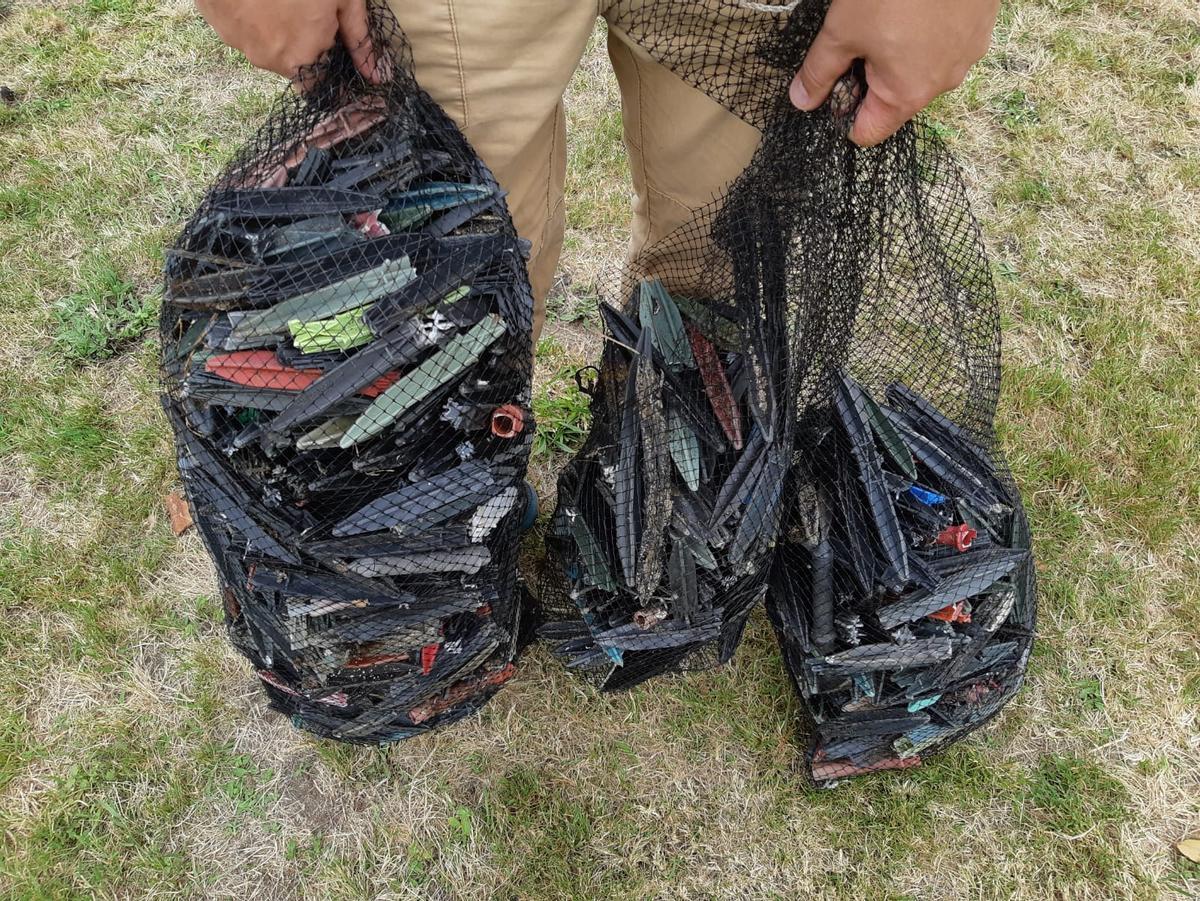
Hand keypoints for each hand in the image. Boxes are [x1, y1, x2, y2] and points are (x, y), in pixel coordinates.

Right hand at [195, 0, 384, 83]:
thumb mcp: (343, 0)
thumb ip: (359, 40)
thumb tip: (378, 77)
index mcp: (304, 59)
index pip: (318, 83)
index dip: (325, 62)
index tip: (328, 42)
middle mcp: (270, 60)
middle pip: (291, 63)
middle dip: (300, 42)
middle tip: (303, 8)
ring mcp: (239, 43)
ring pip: (264, 45)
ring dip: (273, 28)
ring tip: (279, 0)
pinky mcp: (217, 24)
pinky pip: (240, 28)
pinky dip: (249, 16)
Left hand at [789, 0, 999, 146]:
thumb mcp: (842, 31)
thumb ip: (819, 71)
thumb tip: (801, 100)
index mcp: (907, 94)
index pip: (869, 132)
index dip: (843, 115)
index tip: (833, 87)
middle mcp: (944, 83)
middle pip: (895, 100)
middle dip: (871, 77)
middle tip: (859, 39)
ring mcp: (968, 53)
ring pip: (922, 69)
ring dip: (902, 53)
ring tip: (890, 17)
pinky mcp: (982, 25)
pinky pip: (947, 42)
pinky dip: (928, 32)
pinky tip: (916, 7)